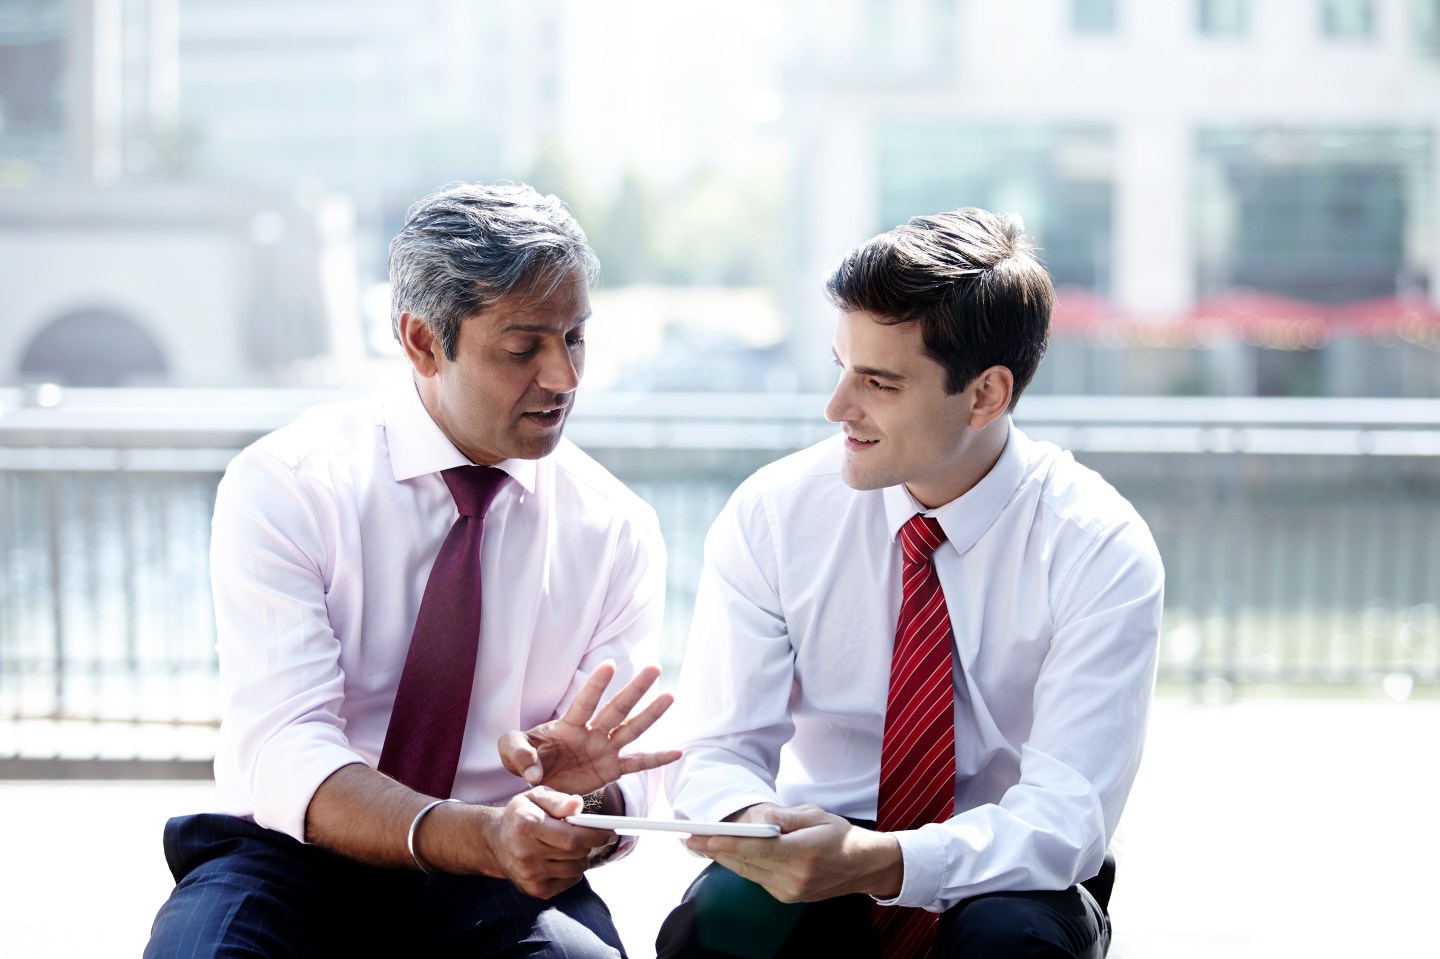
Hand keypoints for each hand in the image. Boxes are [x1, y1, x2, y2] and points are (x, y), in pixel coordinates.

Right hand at [488, 787, 617, 898]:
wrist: (494, 843)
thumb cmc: (522, 814)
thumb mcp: (536, 796)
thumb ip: (558, 800)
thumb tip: (578, 805)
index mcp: (527, 825)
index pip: (572, 838)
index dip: (596, 836)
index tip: (610, 831)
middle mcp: (526, 854)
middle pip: (577, 855)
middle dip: (589, 844)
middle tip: (588, 835)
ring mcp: (530, 876)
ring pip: (576, 869)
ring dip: (581, 857)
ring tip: (569, 846)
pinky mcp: (535, 890)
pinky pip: (569, 882)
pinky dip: (572, 871)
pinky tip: (559, 859)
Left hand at [498, 661, 680, 795]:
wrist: (536, 784)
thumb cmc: (526, 760)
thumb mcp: (509, 751)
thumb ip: (517, 754)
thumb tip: (532, 772)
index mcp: (569, 725)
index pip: (585, 702)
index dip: (596, 685)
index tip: (609, 665)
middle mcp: (592, 733)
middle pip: (617, 708)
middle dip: (635, 689)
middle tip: (654, 667)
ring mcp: (604, 750)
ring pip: (632, 730)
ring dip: (650, 714)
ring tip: (670, 696)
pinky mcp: (611, 770)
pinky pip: (637, 764)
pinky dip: (656, 760)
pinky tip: (677, 753)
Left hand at [684, 804, 903, 903]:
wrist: (862, 866)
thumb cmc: (839, 835)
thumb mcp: (817, 815)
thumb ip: (788, 817)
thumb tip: (764, 817)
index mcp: (802, 853)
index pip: (757, 848)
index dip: (727, 843)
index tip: (702, 838)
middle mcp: (794, 877)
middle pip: (746, 862)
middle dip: (716, 849)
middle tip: (689, 836)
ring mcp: (790, 891)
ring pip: (748, 872)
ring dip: (725, 858)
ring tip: (701, 843)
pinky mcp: (787, 897)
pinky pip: (757, 878)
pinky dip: (743, 865)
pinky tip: (730, 854)